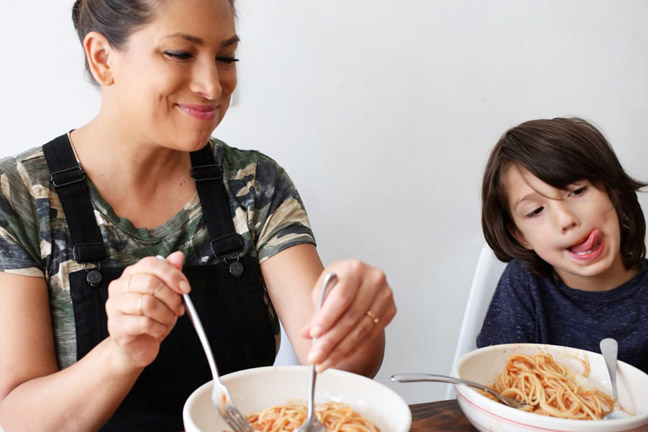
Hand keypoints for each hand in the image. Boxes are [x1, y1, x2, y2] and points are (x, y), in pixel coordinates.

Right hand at [105, 251, 188, 368]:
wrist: (136, 344)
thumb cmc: (150, 317)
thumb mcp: (165, 294)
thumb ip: (170, 274)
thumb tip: (177, 256)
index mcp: (131, 274)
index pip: (151, 264)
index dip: (172, 275)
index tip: (185, 288)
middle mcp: (120, 287)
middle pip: (150, 283)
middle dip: (171, 298)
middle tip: (177, 309)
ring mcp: (114, 306)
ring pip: (148, 303)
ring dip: (166, 315)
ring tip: (168, 320)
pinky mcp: (116, 325)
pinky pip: (144, 323)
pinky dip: (158, 328)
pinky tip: (158, 329)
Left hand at [300, 260, 395, 371]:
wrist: (356, 278)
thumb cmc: (340, 280)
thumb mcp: (323, 288)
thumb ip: (317, 310)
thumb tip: (309, 334)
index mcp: (355, 269)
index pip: (341, 298)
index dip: (327, 318)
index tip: (313, 334)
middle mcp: (374, 280)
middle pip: (352, 317)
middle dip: (331, 341)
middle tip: (316, 356)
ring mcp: (385, 296)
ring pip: (362, 330)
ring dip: (341, 350)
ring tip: (324, 361)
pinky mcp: (390, 311)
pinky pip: (370, 335)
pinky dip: (352, 348)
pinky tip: (339, 356)